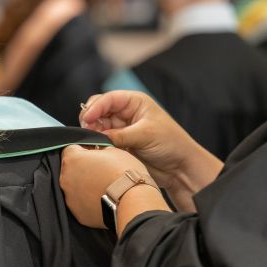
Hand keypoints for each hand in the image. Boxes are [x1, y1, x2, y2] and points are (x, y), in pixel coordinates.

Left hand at [61, 144, 159, 228]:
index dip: (84, 150)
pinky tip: (103, 199)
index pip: (71, 149)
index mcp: (72, 160)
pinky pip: (81, 204)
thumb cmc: (124, 174)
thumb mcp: (114, 151)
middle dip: (83, 169)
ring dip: (85, 186)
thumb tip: (98, 153)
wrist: (131, 202)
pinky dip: (89, 201)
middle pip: (71, 170)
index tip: (94, 154)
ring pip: (75, 188)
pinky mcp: (78, 213)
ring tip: (103, 187)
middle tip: (101, 171)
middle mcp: (66, 179)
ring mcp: (70, 198)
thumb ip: (99, 151)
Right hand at [79, 91, 221, 206]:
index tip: (86, 119)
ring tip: (93, 143)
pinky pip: (103, 142)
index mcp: (135, 102)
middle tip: (88, 132)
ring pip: (98, 128)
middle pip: (100, 111)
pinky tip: (96, 150)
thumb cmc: (171, 144)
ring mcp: (122, 129)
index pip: (109, 99)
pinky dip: (97, 145)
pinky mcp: (120, 145)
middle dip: (91, 120)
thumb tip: (96, 136)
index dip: (96, 107)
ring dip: (93, 134)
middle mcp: (126, 113)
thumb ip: (119, 135)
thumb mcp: (145, 135)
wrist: (180, 168)